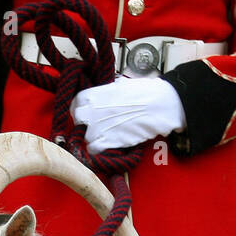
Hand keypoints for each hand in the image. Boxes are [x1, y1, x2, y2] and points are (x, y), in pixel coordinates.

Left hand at [70, 78, 186, 153]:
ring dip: (93, 138)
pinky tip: (109, 144)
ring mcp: (97, 128)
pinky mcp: (106, 141)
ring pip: (85, 137)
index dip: (82, 109)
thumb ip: (108, 92)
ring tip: (106, 135)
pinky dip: (99, 149)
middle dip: (85, 123)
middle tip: (96, 125)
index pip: (76, 104)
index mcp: (94, 95)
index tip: (87, 113)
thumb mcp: (121, 85)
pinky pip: (93, 149)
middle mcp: (91, 111)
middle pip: (78, 121)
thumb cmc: (145, 92)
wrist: (159, 105)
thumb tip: (107, 94)